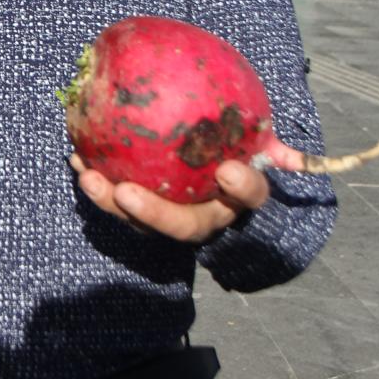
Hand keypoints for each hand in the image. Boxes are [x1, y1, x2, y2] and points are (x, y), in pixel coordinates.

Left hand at [69, 152, 269, 244]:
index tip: (230, 172)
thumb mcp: (263, 156)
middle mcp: (203, 218)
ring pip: (140, 220)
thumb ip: (280, 153)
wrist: (219, 195)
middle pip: (180, 225)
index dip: (240, 187)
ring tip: (87, 176)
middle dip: (151, 213)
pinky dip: (96, 181)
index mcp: (238, 202)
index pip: (247, 197)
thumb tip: (302, 157)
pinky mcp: (141, 214)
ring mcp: (170, 220)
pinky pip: (117, 200)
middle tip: (126, 193)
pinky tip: (76, 155)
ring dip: (110, 201)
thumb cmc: (241, 164)